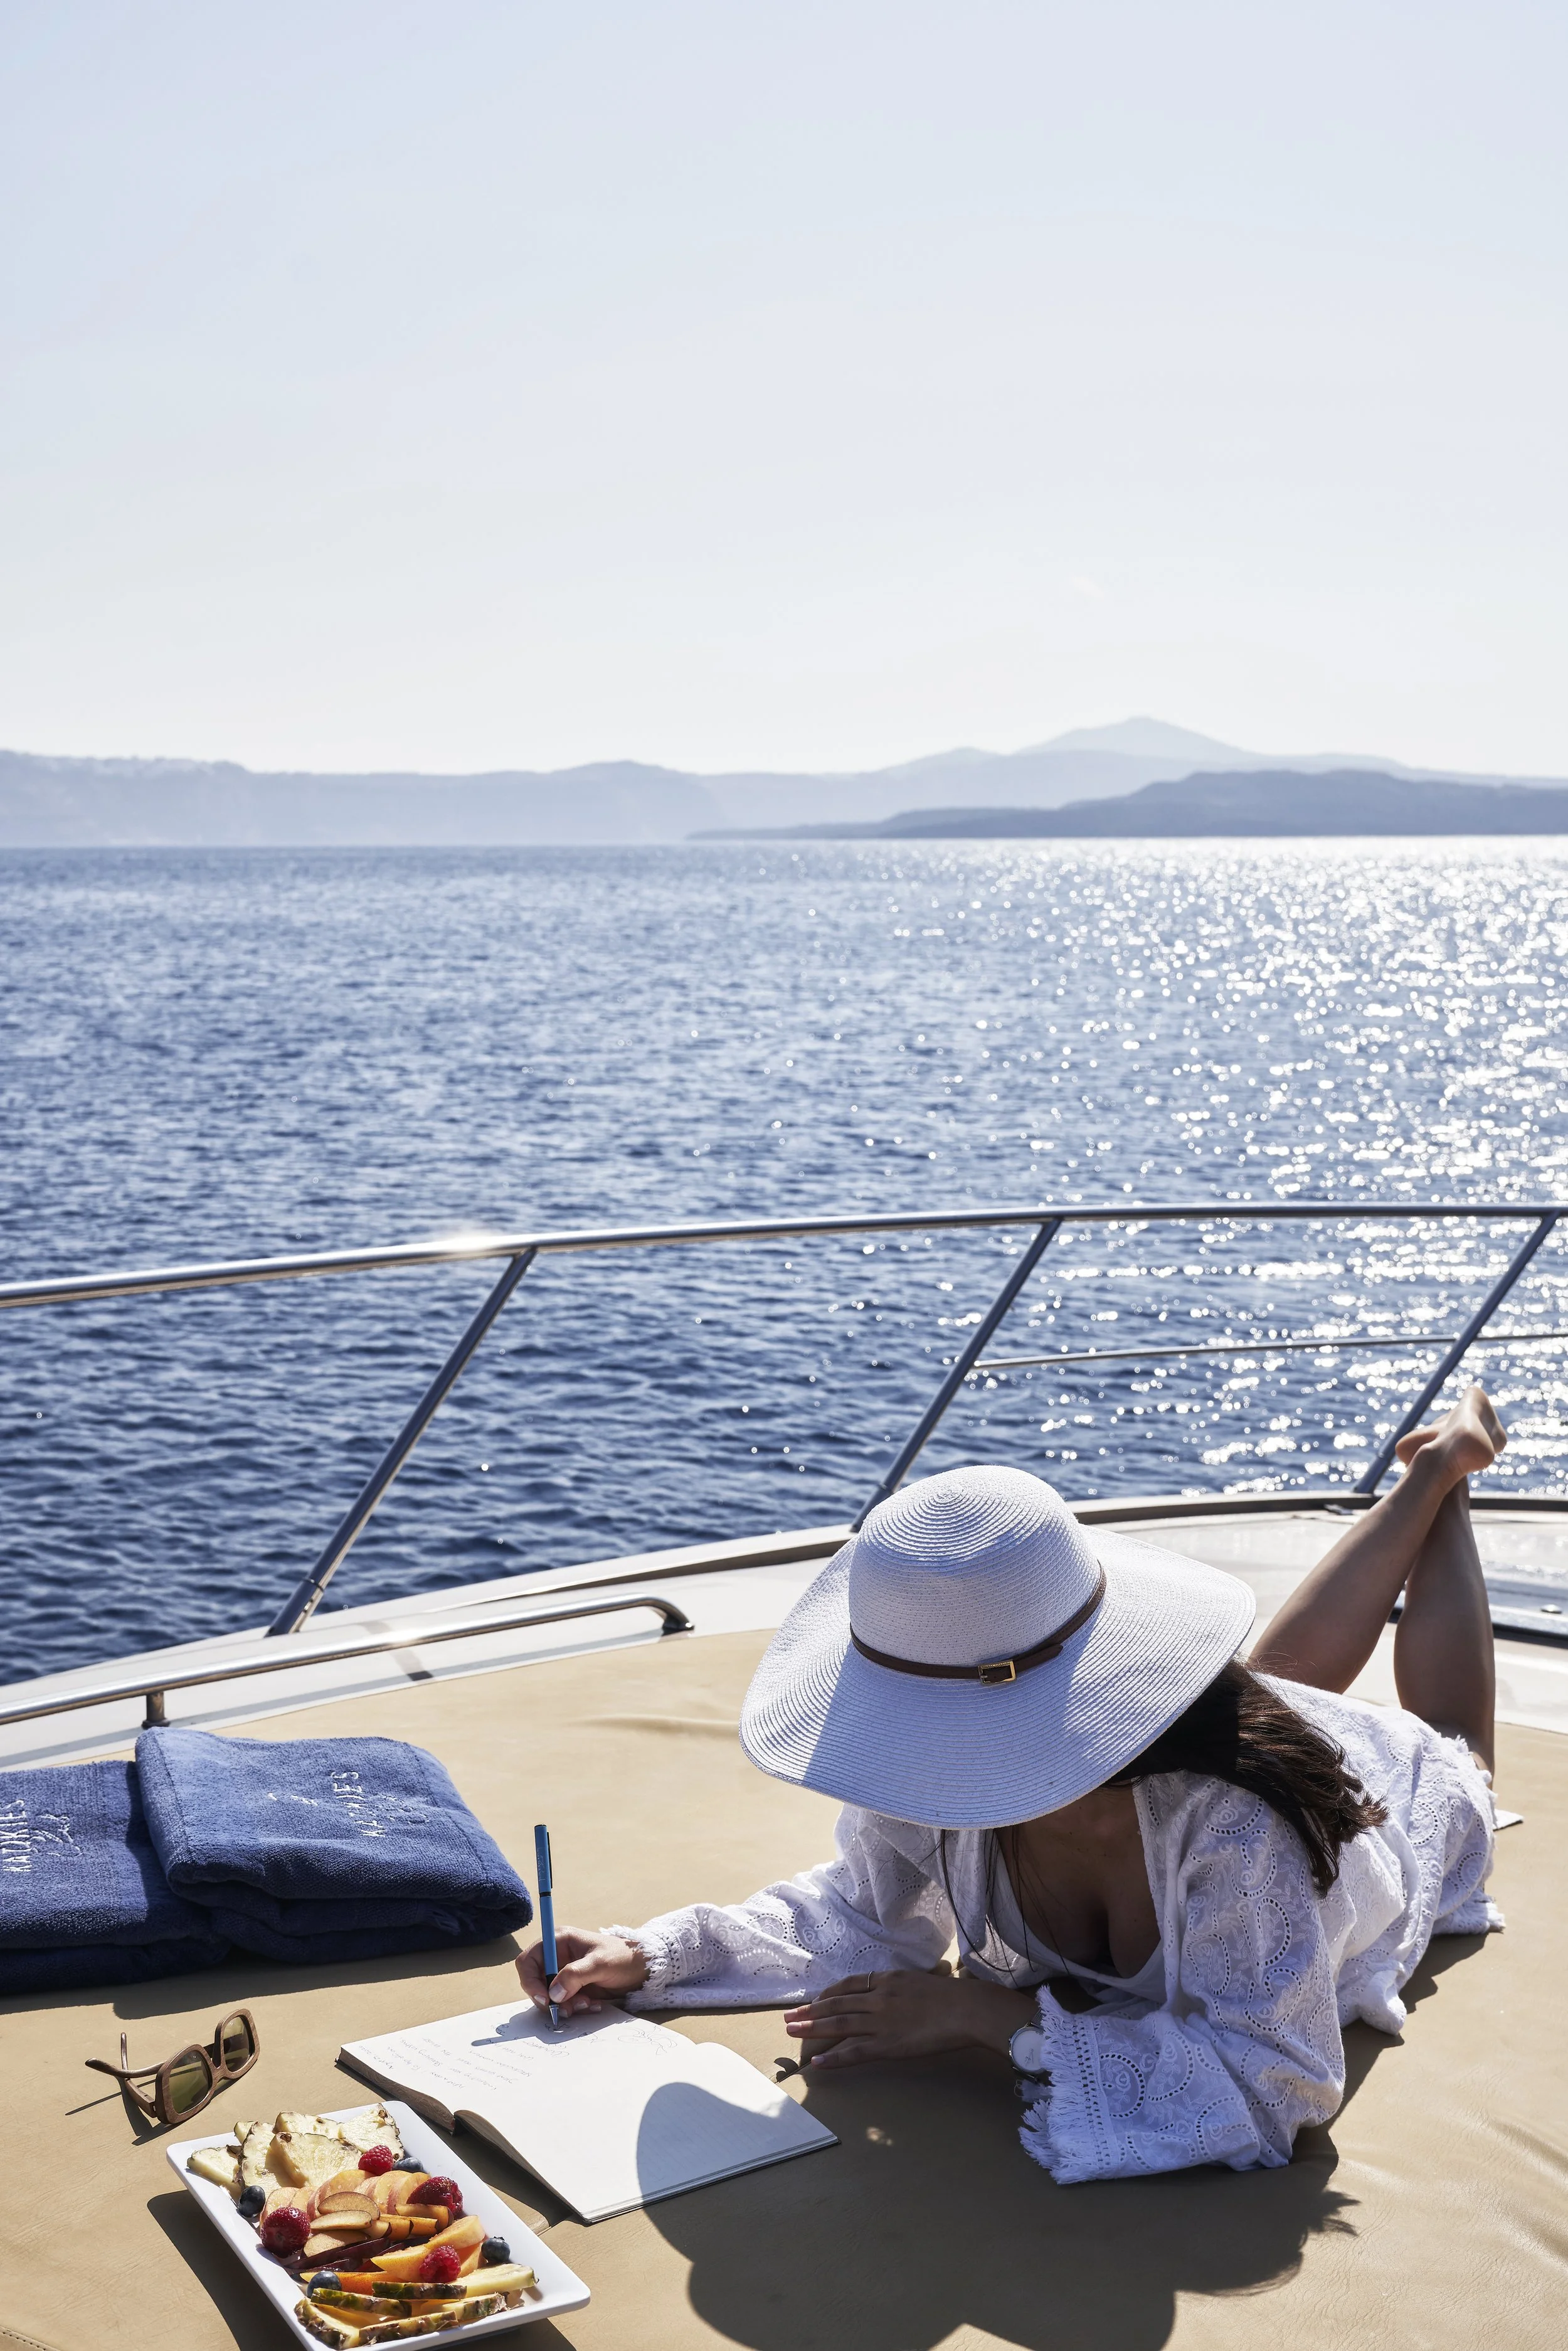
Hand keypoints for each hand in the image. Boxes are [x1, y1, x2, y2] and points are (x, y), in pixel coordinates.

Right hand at [515, 1925, 647, 2018]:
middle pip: (535, 1982)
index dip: (530, 1980)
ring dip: (564, 2005)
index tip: (544, 1999)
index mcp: (559, 1941)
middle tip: (567, 2009)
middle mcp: (557, 1956)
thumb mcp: (600, 1963)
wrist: (642, 1970)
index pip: (528, 1960)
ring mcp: (564, 1973)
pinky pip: (562, 2003)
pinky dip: (573, 2008)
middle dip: (549, 1998)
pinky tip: (592, 2005)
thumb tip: (553, 1994)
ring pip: (549, 1996)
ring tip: (586, 2004)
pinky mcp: (572, 1988)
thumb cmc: (623, 1958)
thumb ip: (575, 1975)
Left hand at [783, 1969, 1036, 2068]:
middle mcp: (878, 1997)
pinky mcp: (888, 2045)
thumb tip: (897, 1991)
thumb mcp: (922, 1981)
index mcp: (887, 1979)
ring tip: (791, 2032)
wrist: (966, 2008)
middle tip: (788, 2017)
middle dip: (810, 2011)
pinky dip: (834, 2058)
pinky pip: (855, 2052)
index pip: (847, 1985)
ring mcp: (881, 2022)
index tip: (812, 2001)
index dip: (826, 1994)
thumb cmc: (953, 1995)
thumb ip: (904, 1987)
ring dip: (812, 2028)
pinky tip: (818, 2063)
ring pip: (838, 2024)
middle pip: (836, 2003)